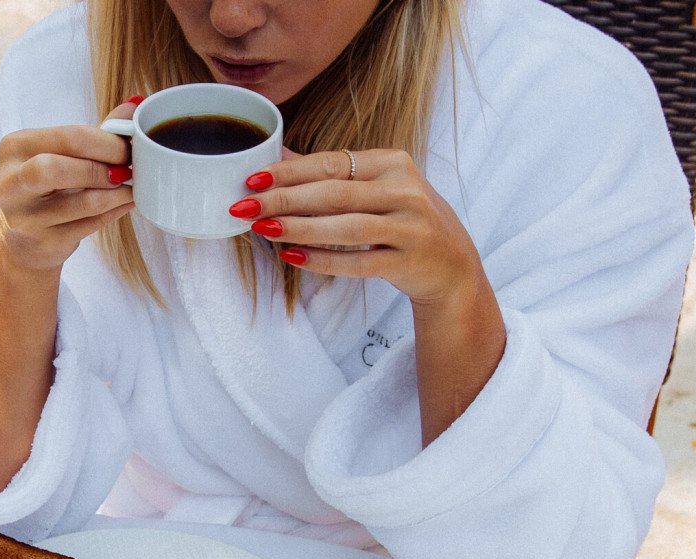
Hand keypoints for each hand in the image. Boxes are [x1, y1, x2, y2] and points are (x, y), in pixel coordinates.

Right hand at [0, 102, 139, 275]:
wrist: (24, 240)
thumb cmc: (47, 186)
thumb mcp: (61, 153)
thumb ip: (95, 131)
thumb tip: (136, 106)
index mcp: (14, 148)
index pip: (67, 137)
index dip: (105, 142)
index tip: (129, 146)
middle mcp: (11, 183)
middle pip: (59, 168)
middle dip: (102, 167)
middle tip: (127, 169)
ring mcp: (25, 218)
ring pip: (81, 203)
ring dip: (114, 194)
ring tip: (131, 188)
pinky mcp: (44, 243)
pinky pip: (88, 226)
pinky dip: (112, 213)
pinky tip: (124, 204)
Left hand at [231, 148, 506, 442]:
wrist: (451, 264)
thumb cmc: (403, 220)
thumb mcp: (376, 188)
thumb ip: (332, 174)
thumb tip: (280, 157)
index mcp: (393, 163)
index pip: (333, 163)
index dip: (291, 171)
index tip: (253, 179)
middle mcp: (404, 189)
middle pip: (335, 192)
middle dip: (285, 200)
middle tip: (245, 207)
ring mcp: (409, 226)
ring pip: (345, 226)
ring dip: (300, 228)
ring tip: (263, 230)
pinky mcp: (407, 260)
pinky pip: (358, 261)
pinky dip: (324, 260)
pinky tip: (293, 257)